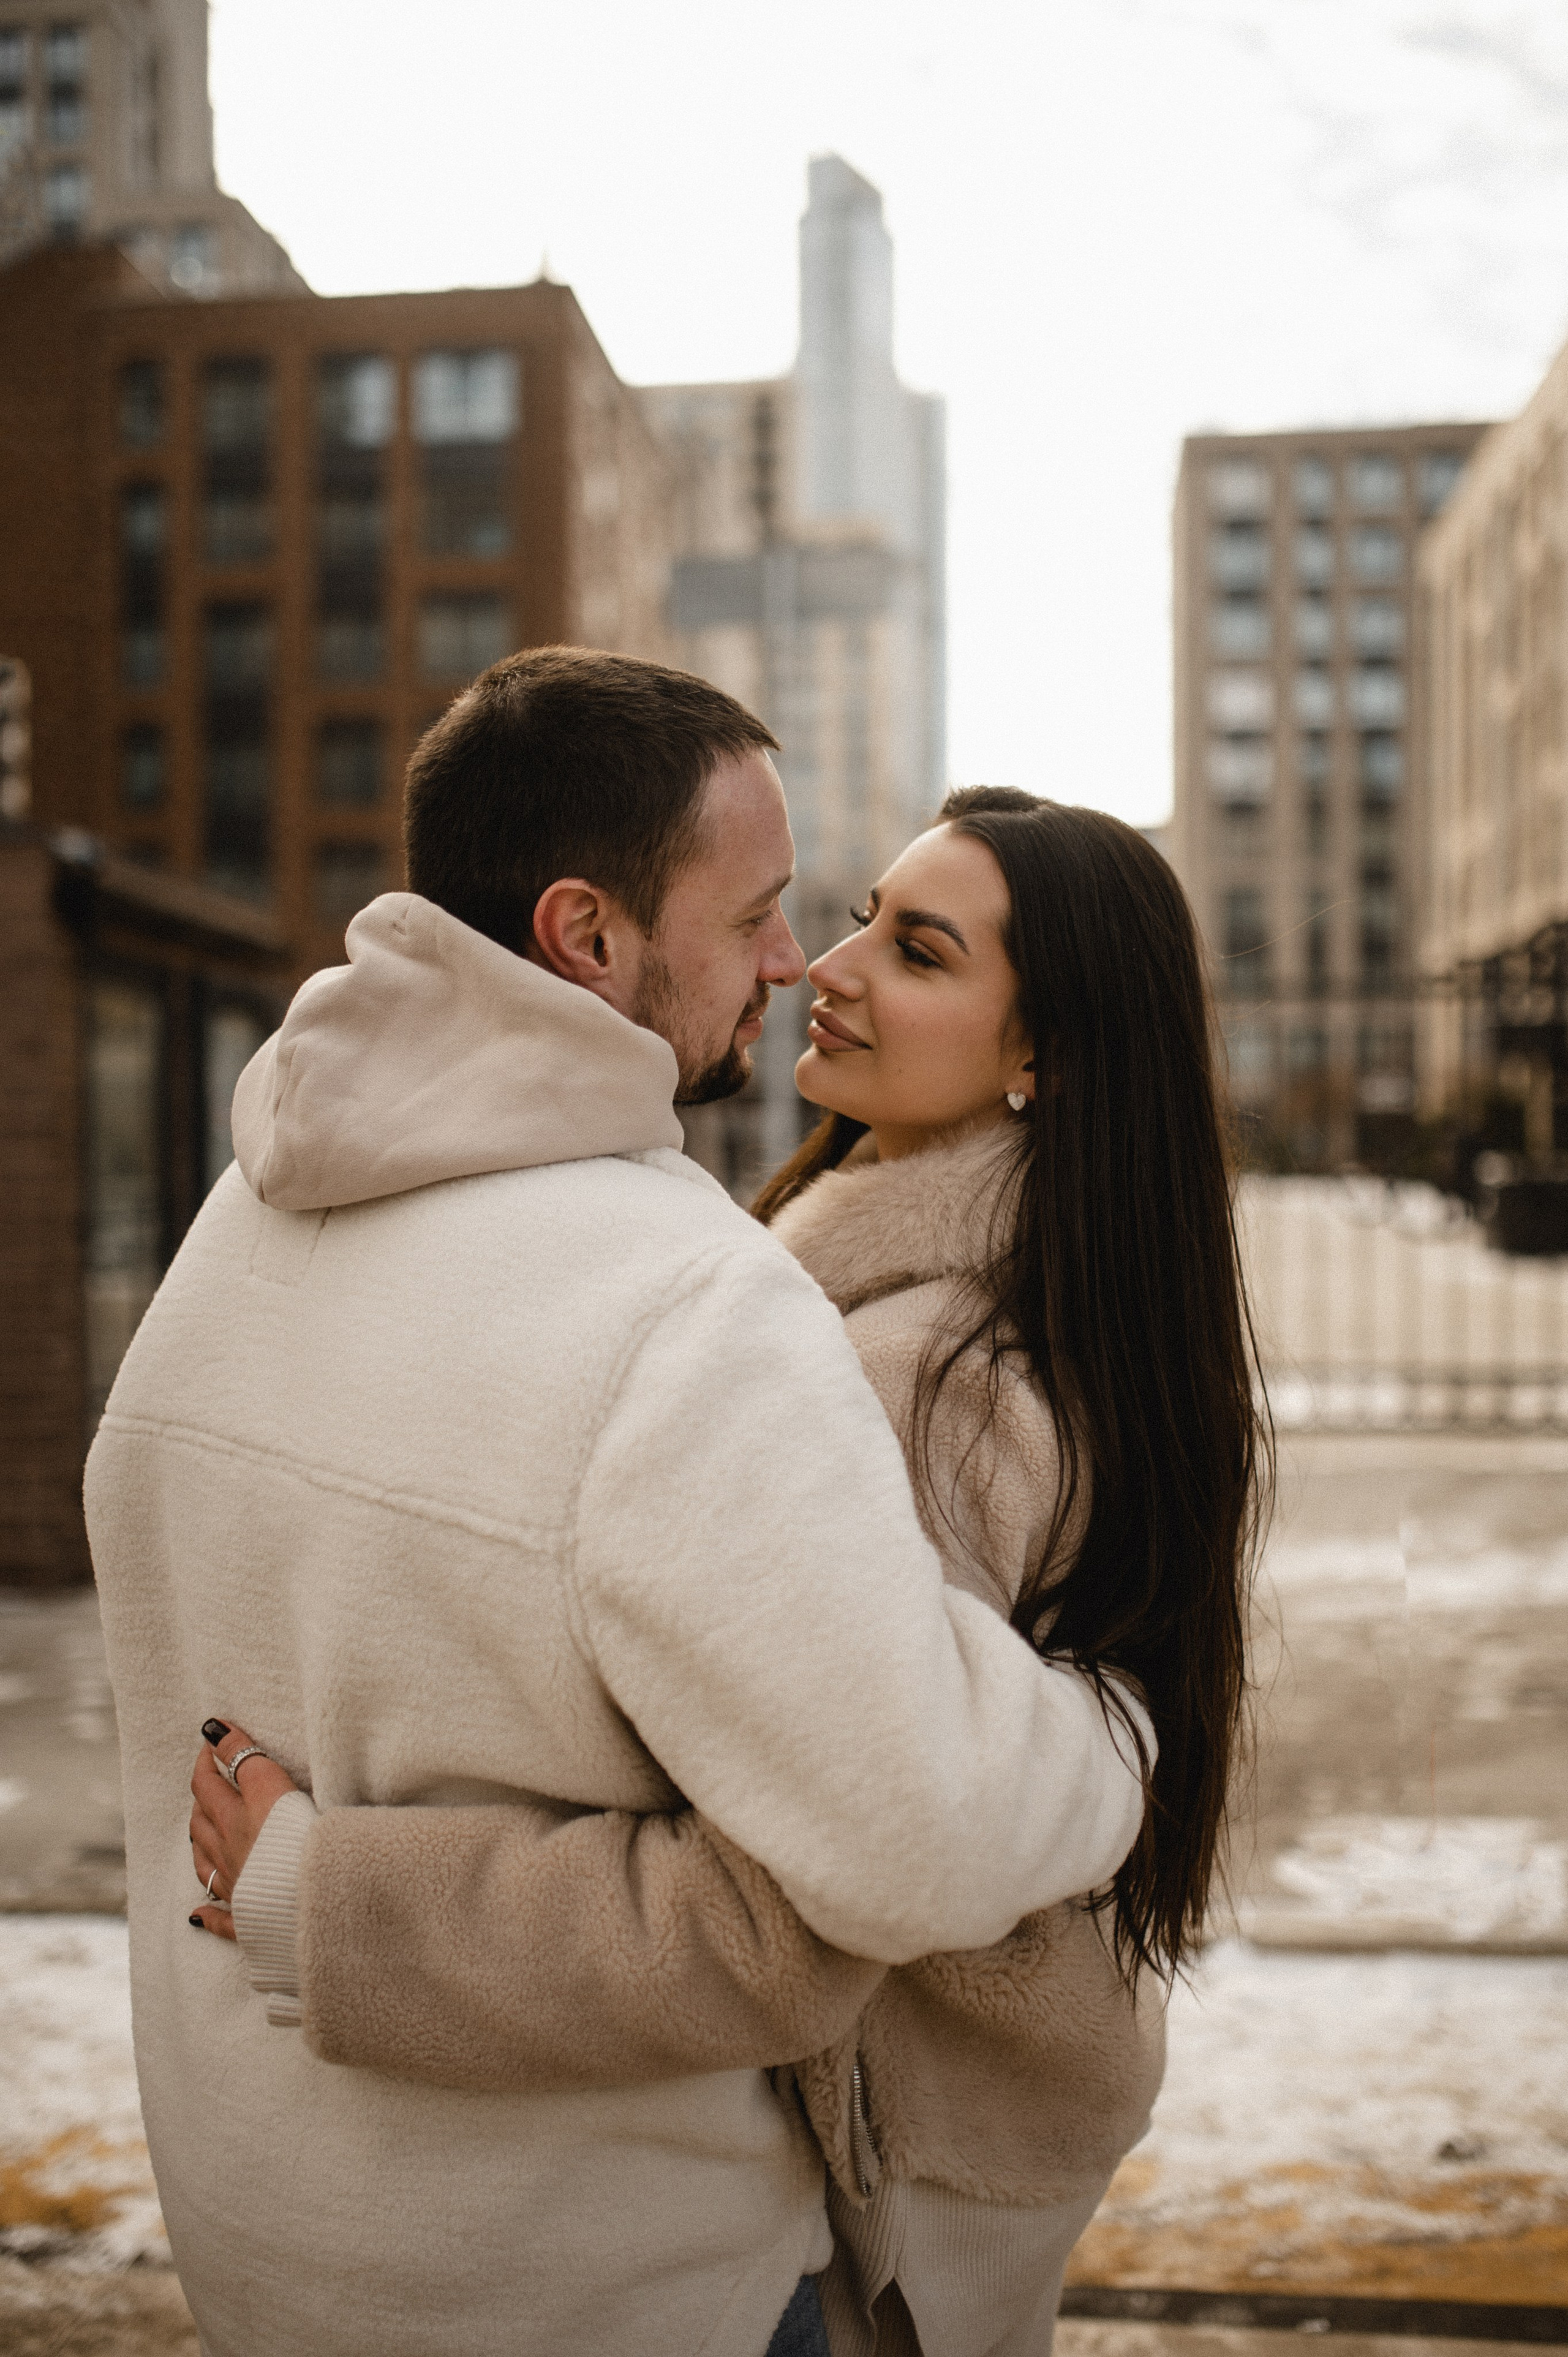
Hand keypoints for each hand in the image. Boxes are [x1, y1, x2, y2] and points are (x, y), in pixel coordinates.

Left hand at [188, 1723, 299, 1941]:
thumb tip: (213, 1729)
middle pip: (203, 1820)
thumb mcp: (274, 1785)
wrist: (318, 1898)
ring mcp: (238, 1886)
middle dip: (202, 1793)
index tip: (212, 1737)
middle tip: (209, 1773)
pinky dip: (207, 1914)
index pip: (212, 1782)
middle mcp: (232, 1851)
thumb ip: (246, 1758)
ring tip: (202, 1827)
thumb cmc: (304, 1838)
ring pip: (205, 1862)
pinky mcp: (250, 1921)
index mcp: (241, 1818)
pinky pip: (220, 1918)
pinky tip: (199, 1915)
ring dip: (200, 1840)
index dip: (210, 1757)